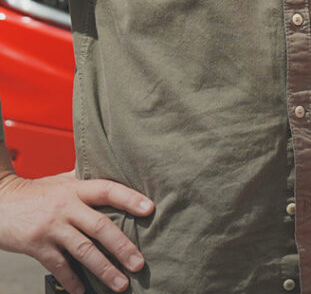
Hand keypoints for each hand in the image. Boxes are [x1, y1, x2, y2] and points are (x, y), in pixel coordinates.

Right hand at [0, 170, 153, 293]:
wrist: (0, 202)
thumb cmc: (37, 192)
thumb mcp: (63, 181)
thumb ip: (87, 182)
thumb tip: (118, 175)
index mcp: (76, 188)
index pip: (108, 190)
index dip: (130, 198)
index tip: (149, 209)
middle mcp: (66, 207)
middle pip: (99, 226)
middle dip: (122, 247)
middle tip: (139, 263)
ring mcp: (51, 228)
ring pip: (82, 251)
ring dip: (103, 270)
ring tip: (121, 284)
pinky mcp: (36, 246)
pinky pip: (58, 266)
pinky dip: (72, 281)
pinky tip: (83, 291)